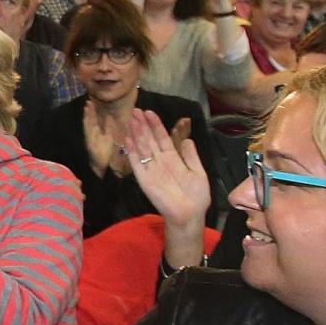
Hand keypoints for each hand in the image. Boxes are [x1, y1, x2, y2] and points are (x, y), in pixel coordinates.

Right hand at [124, 108, 210, 227]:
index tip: (149, 112)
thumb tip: (187, 138)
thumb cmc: (196, 196)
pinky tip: (128, 140)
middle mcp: (160, 162)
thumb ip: (190, 156)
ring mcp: (151, 170)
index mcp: (173, 159)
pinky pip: (137, 164)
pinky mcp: (144, 180)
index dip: (156, 125)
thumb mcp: (198, 171)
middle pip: (149, 140)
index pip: (162, 138)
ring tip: (131, 120)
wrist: (190, 214)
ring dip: (136, 134)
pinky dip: (132, 152)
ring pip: (142, 148)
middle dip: (143, 126)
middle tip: (135, 110)